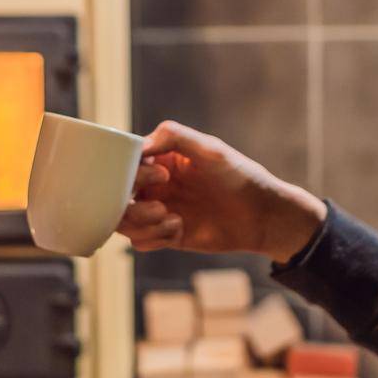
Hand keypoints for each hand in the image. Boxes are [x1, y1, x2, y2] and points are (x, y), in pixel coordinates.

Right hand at [117, 120, 325, 261]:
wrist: (262, 214)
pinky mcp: (166, 236)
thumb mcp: (210, 148)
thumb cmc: (239, 175)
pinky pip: (140, 242)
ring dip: (139, 222)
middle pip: (114, 196)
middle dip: (129, 203)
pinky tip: (178, 229)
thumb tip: (139, 146)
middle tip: (161, 203)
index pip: (122, 164)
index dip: (130, 172)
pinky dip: (152, 237)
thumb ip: (174, 136)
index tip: (160, 175)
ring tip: (169, 218)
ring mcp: (157, 211)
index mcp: (158, 159)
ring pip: (123, 221)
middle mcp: (153, 186)